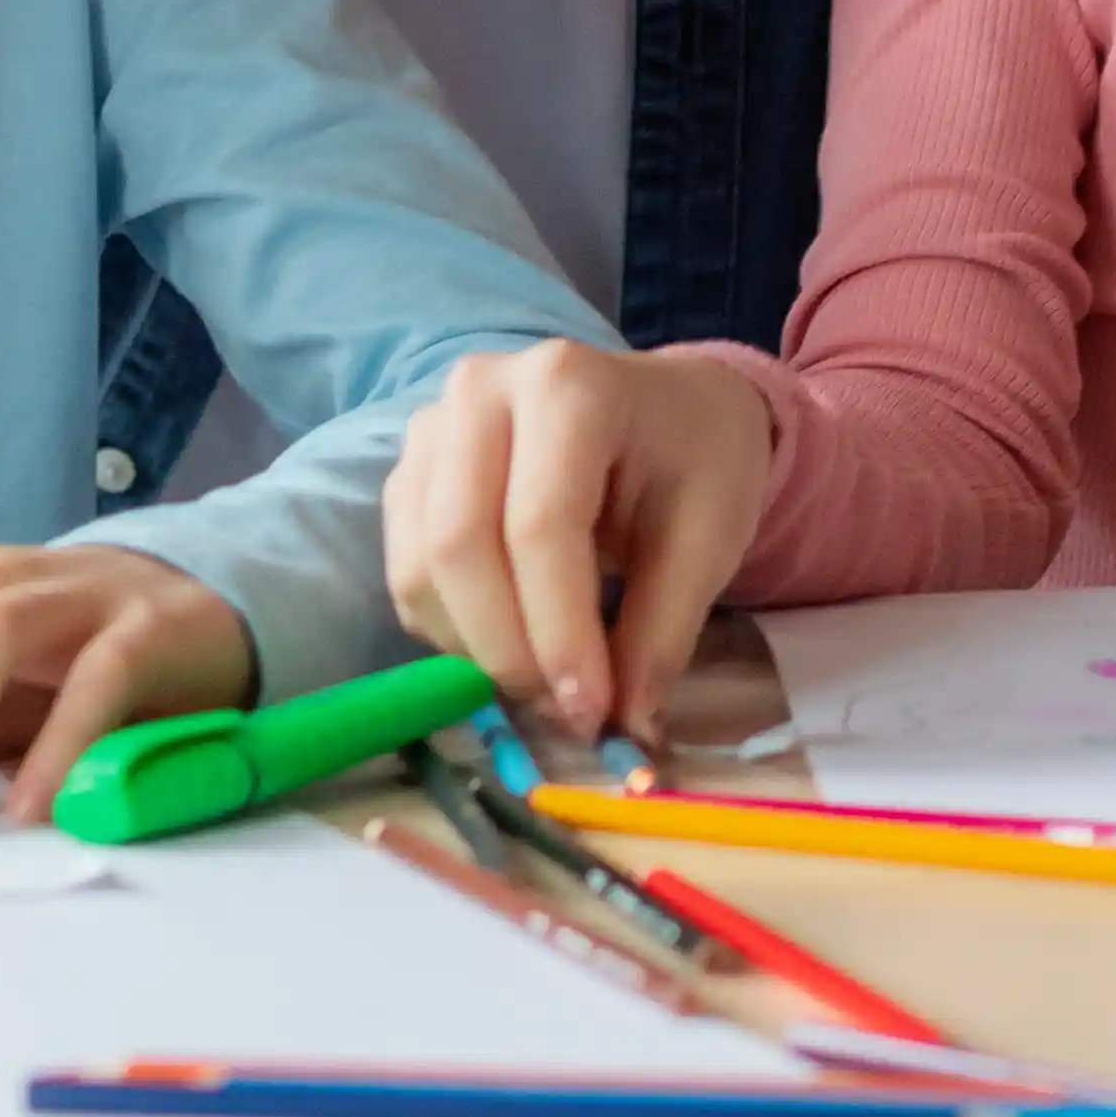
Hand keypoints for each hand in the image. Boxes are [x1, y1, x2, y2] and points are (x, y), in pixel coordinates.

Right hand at [378, 341, 771, 743]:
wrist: (668, 411)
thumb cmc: (693, 462)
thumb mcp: (709, 538)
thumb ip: (662, 633)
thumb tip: (627, 733)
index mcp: (568, 384)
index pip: (540, 525)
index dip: (559, 631)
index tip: (592, 712)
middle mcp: (480, 390)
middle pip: (460, 544)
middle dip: (509, 650)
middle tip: (565, 713)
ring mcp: (431, 427)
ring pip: (420, 566)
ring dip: (475, 651)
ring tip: (545, 685)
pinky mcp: (410, 474)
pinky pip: (406, 573)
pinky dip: (452, 633)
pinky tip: (512, 647)